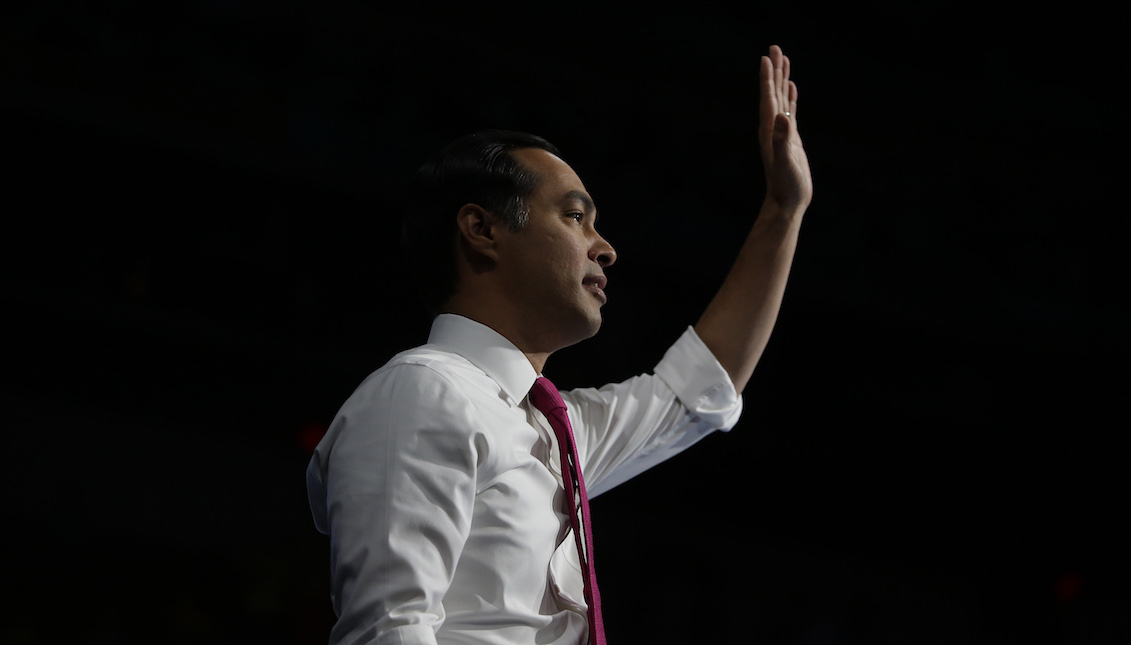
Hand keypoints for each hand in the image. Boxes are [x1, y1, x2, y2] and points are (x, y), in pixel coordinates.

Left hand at [759, 45, 812, 212]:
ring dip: (781, 79)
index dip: (766, 78)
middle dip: (774, 70)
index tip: (766, 57)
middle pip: (773, 93)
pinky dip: (790, 97)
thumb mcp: (786, 162)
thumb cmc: (786, 186)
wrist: (787, 202)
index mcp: (770, 131)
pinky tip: (791, 87)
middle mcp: (773, 128)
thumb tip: (782, 118)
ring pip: (781, 99)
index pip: (768, 98)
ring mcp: (781, 132)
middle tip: (775, 47)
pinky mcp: (791, 138)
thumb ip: (782, 140)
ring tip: (783, 59)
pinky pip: (790, 111)